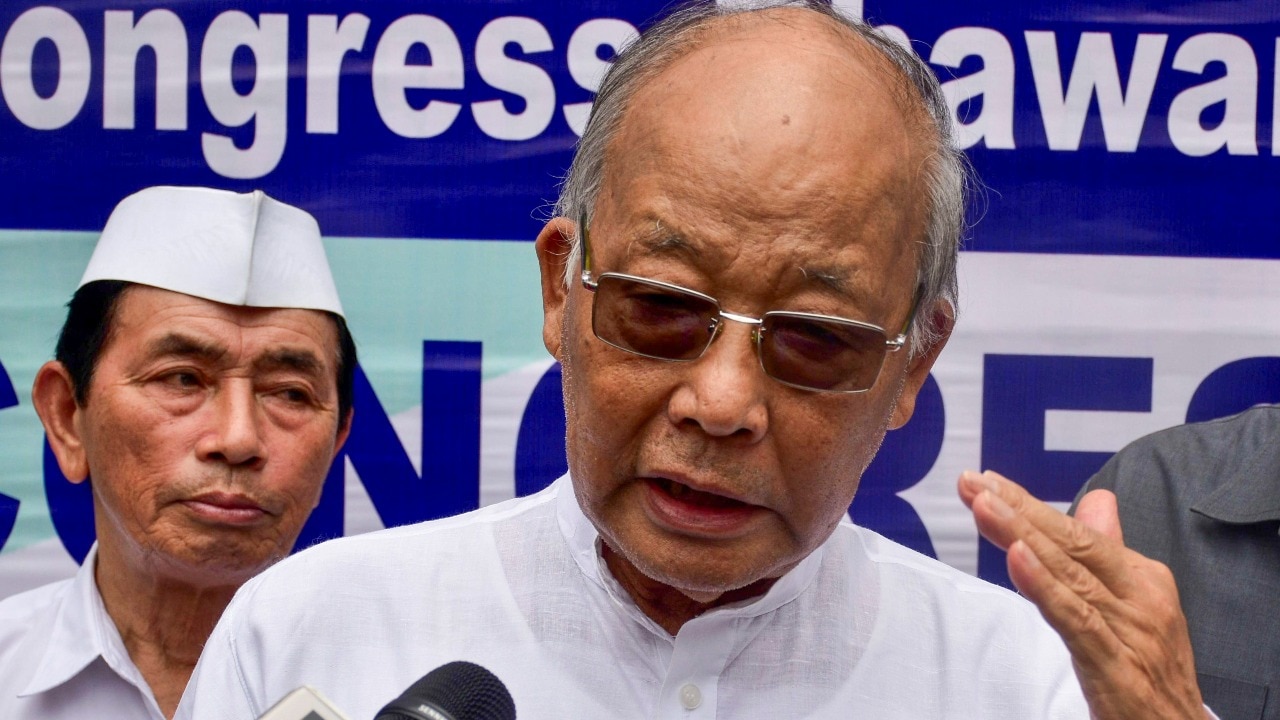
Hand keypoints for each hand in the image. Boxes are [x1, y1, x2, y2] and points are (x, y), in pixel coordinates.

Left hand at [958, 470, 1206, 719]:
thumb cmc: (1151, 671)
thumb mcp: (1135, 606)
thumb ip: (1109, 554)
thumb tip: (1097, 500)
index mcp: (1144, 579)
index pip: (1078, 532)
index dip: (1029, 506)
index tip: (984, 483)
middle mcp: (1141, 599)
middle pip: (1072, 543)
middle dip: (1019, 509)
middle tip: (973, 482)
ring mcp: (1131, 631)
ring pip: (1069, 575)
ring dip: (1022, 536)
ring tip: (985, 506)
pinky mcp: (1117, 667)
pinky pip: (1075, 620)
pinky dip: (1044, 586)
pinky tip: (1017, 558)